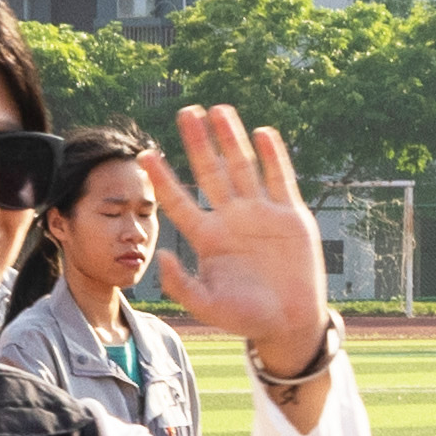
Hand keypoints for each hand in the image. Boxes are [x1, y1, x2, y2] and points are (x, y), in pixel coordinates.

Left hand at [146, 106, 334, 384]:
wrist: (288, 324)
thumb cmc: (246, 317)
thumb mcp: (207, 305)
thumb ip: (181, 284)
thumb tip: (161, 254)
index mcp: (208, 237)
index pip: (179, 201)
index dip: (163, 178)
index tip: (144, 154)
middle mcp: (231, 219)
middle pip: (210, 173)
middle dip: (198, 143)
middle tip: (185, 112)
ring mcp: (261, 213)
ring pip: (243, 167)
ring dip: (231, 139)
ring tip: (218, 110)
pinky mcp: (291, 216)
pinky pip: (279, 179)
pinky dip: (272, 156)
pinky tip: (262, 133)